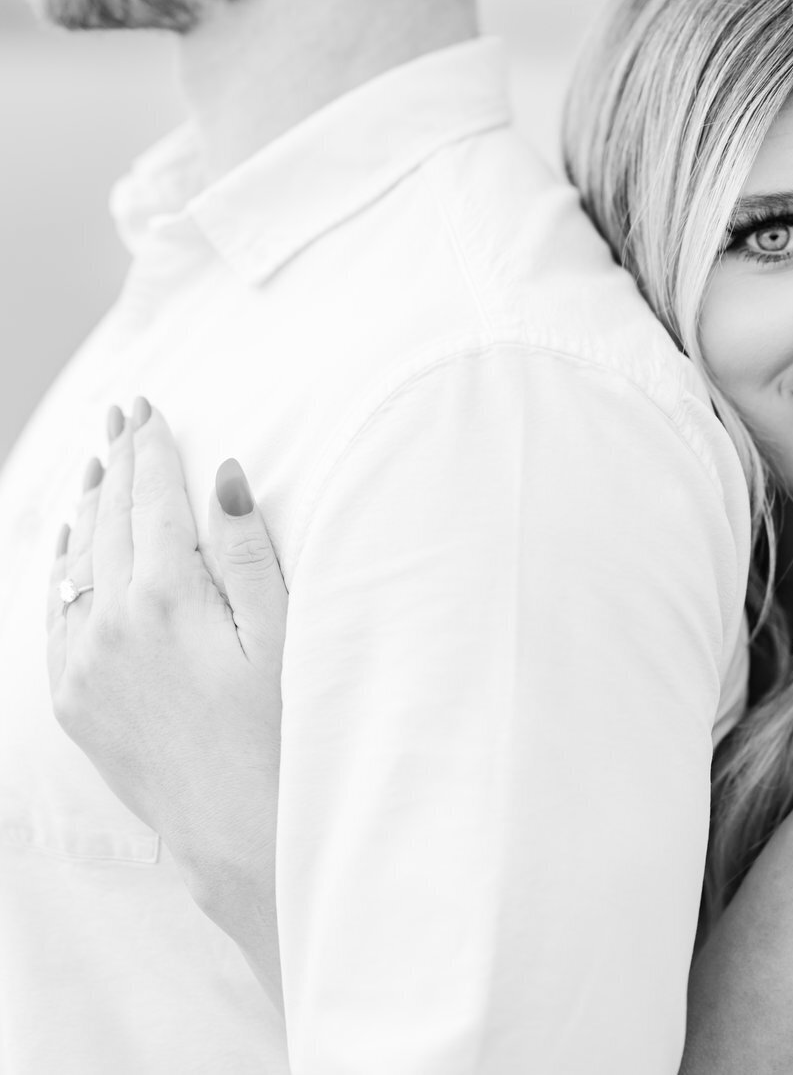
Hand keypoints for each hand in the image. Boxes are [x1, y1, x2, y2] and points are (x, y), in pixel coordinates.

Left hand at [47, 398, 286, 1009]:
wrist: (242, 841)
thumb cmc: (280, 734)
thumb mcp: (280, 634)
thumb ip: (246, 550)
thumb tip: (221, 474)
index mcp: (165, 598)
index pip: (151, 499)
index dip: (152, 448)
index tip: (148, 406)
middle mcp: (109, 625)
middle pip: (108, 519)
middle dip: (118, 462)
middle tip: (122, 416)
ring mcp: (83, 666)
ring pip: (76, 561)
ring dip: (90, 508)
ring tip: (100, 465)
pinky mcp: (73, 702)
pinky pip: (57, 614)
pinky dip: (64, 569)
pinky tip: (72, 547)